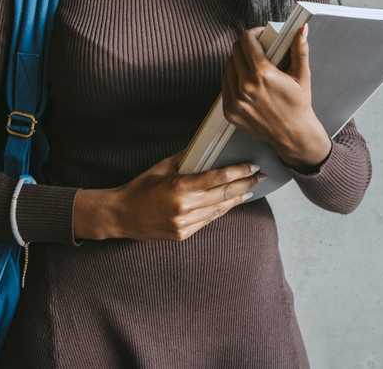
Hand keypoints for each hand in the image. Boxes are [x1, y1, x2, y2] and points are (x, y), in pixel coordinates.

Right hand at [102, 149, 265, 241]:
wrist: (121, 215)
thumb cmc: (140, 187)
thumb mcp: (162, 167)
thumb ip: (187, 158)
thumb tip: (207, 147)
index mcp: (180, 187)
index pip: (217, 178)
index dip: (238, 172)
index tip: (252, 166)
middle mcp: (185, 207)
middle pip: (224, 195)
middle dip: (245, 184)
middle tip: (261, 177)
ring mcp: (185, 224)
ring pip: (219, 210)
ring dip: (237, 199)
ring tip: (250, 189)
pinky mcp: (183, 234)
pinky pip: (208, 220)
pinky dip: (221, 210)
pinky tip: (230, 202)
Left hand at [221, 24, 331, 169]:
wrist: (292, 134)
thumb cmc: (298, 104)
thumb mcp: (302, 75)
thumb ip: (300, 49)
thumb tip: (301, 29)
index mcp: (263, 74)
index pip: (246, 41)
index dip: (253, 33)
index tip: (258, 34)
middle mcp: (246, 86)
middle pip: (235, 51)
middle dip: (245, 45)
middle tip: (256, 48)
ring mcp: (235, 100)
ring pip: (227, 66)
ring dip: (237, 61)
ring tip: (251, 65)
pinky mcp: (229, 111)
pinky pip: (224, 85)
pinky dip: (233, 78)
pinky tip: (245, 80)